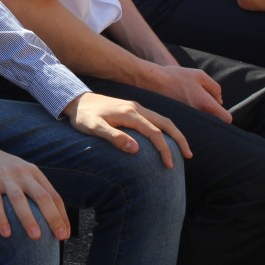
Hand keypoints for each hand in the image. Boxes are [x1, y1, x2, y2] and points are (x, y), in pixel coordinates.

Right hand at [0, 145, 68, 240]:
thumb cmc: (3, 169)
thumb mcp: (22, 173)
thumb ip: (34, 189)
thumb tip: (50, 218)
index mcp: (33, 172)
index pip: (53, 195)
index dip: (61, 215)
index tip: (65, 234)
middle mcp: (22, 173)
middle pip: (41, 196)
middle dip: (53, 217)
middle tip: (59, 236)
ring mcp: (4, 176)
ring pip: (19, 199)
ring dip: (28, 219)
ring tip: (36, 237)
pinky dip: (1, 218)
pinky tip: (6, 233)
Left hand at [63, 92, 190, 166]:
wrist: (75, 100)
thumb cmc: (83, 117)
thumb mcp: (94, 128)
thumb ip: (114, 137)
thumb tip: (136, 150)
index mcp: (129, 114)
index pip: (154, 132)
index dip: (164, 149)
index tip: (169, 165)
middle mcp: (136, 108)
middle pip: (165, 122)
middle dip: (179, 139)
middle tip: (189, 155)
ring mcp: (135, 107)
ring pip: (162, 119)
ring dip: (174, 133)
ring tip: (183, 149)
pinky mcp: (132, 108)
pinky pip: (155, 118)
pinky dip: (165, 128)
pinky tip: (165, 138)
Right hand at [146, 63, 231, 123]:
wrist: (153, 82)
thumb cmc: (177, 77)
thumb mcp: (200, 75)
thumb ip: (214, 88)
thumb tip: (219, 100)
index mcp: (206, 104)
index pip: (226, 119)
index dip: (226, 115)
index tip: (220, 111)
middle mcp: (198, 114)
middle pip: (214, 122)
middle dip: (213, 117)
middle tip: (205, 106)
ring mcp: (189, 119)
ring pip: (202, 123)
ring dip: (202, 116)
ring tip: (192, 105)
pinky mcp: (180, 120)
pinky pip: (192, 122)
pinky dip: (191, 117)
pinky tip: (184, 107)